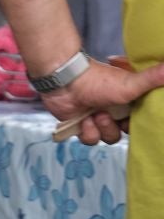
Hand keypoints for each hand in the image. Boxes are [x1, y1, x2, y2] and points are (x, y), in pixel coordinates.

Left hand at [42, 58, 163, 145]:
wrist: (65, 81)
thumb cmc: (98, 81)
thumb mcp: (131, 83)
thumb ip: (153, 79)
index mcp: (129, 102)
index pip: (141, 121)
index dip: (140, 124)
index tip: (133, 120)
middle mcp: (114, 111)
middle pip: (125, 132)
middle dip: (118, 127)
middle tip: (110, 115)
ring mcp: (97, 118)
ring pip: (108, 138)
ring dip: (102, 128)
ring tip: (95, 114)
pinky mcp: (81, 125)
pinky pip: (90, 140)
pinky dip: (87, 131)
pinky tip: (83, 119)